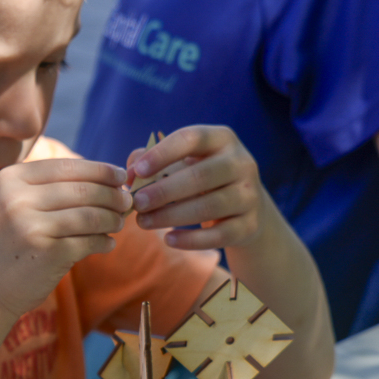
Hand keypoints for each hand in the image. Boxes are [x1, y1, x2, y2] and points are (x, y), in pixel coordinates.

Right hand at [0, 158, 130, 317]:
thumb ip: (52, 188)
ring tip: (118, 224)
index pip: (67, 167)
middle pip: (83, 189)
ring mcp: (31, 225)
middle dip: (113, 195)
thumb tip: (110, 178)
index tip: (121, 177)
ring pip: (91, 215)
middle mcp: (18, 198)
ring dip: (112, 219)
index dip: (100, 170)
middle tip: (127, 202)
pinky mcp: (47, 252)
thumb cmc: (10, 244)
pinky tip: (107, 244)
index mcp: (11, 179)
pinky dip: (104, 242)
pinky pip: (89, 242)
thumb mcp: (16, 205)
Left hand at [126, 125, 268, 249]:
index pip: (191, 139)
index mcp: (222, 139)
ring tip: (143, 222)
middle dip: (163, 191)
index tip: (138, 171)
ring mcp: (249, 195)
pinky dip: (191, 240)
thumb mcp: (184, 162)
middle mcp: (242, 163)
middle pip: (200, 177)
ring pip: (208, 208)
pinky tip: (168, 239)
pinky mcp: (250, 225)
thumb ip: (152, 160)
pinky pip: (219, 235)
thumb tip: (128, 174)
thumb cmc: (203, 178)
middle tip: (137, 203)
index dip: (162, 153)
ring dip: (171, 216)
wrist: (246, 207)